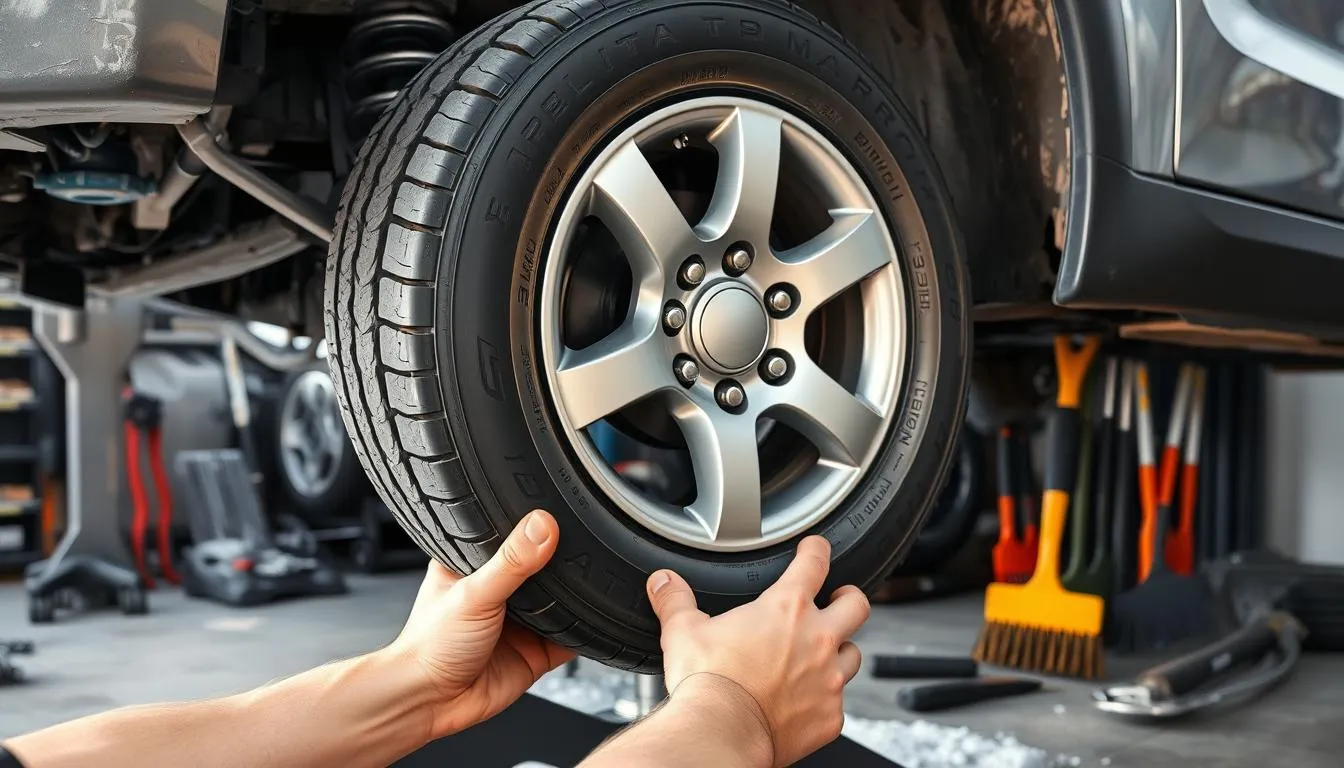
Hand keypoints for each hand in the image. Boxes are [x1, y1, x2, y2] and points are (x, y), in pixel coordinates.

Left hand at [386, 509, 574, 738]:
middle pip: (542, 568)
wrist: (432, 703)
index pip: (511, 534)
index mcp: (475, 565)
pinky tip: (593, 619)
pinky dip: (583, 631)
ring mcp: (520, 622)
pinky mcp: (535, 651)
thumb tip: (542, 525)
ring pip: (560, 602)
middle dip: (561, 561)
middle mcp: (500, 591)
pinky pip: (569, 638)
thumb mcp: (473, 592)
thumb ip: (511, 561)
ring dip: (575, 596)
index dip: (533, 523)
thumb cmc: (430, 646)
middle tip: (584, 544)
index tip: (560, 510)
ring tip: (593, 578)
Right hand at [648, 536, 869, 767]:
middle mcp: (817, 640)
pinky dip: (825, 699)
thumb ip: (675, 601)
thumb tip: (662, 582)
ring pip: (853, 655)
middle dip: (849, 597)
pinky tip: (806, 701)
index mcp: (787, 609)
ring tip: (822, 655)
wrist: (721, 732)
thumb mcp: (683, 631)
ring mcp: (829, 680)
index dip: (816, 550)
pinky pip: (837, 703)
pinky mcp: (830, 716)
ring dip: (840, 651)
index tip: (815, 548)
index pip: (815, 563)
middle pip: (857, 605)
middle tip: (837, 599)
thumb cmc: (708, 682)